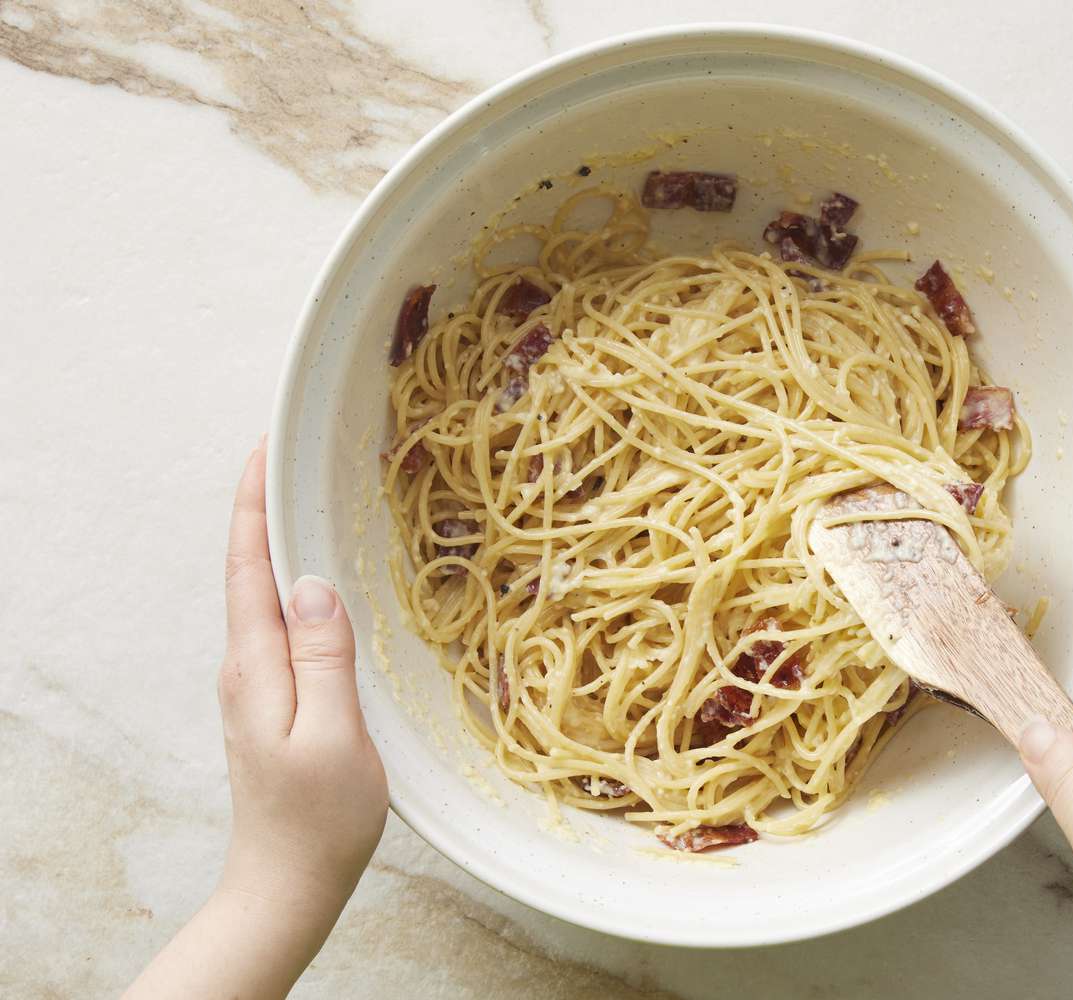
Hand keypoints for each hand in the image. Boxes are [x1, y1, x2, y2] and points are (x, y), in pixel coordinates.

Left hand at [126, 442, 386, 999]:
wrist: (288, 884)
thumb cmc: (318, 820)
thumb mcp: (334, 735)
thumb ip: (323, 656)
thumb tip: (311, 582)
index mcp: (256, 666)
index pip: (247, 566)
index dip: (253, 502)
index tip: (266, 447)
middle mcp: (247, 667)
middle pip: (250, 571)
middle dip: (267, 508)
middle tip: (296, 454)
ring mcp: (259, 686)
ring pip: (268, 597)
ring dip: (283, 544)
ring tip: (314, 501)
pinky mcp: (277, 703)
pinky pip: (286, 627)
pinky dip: (299, 587)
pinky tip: (325, 581)